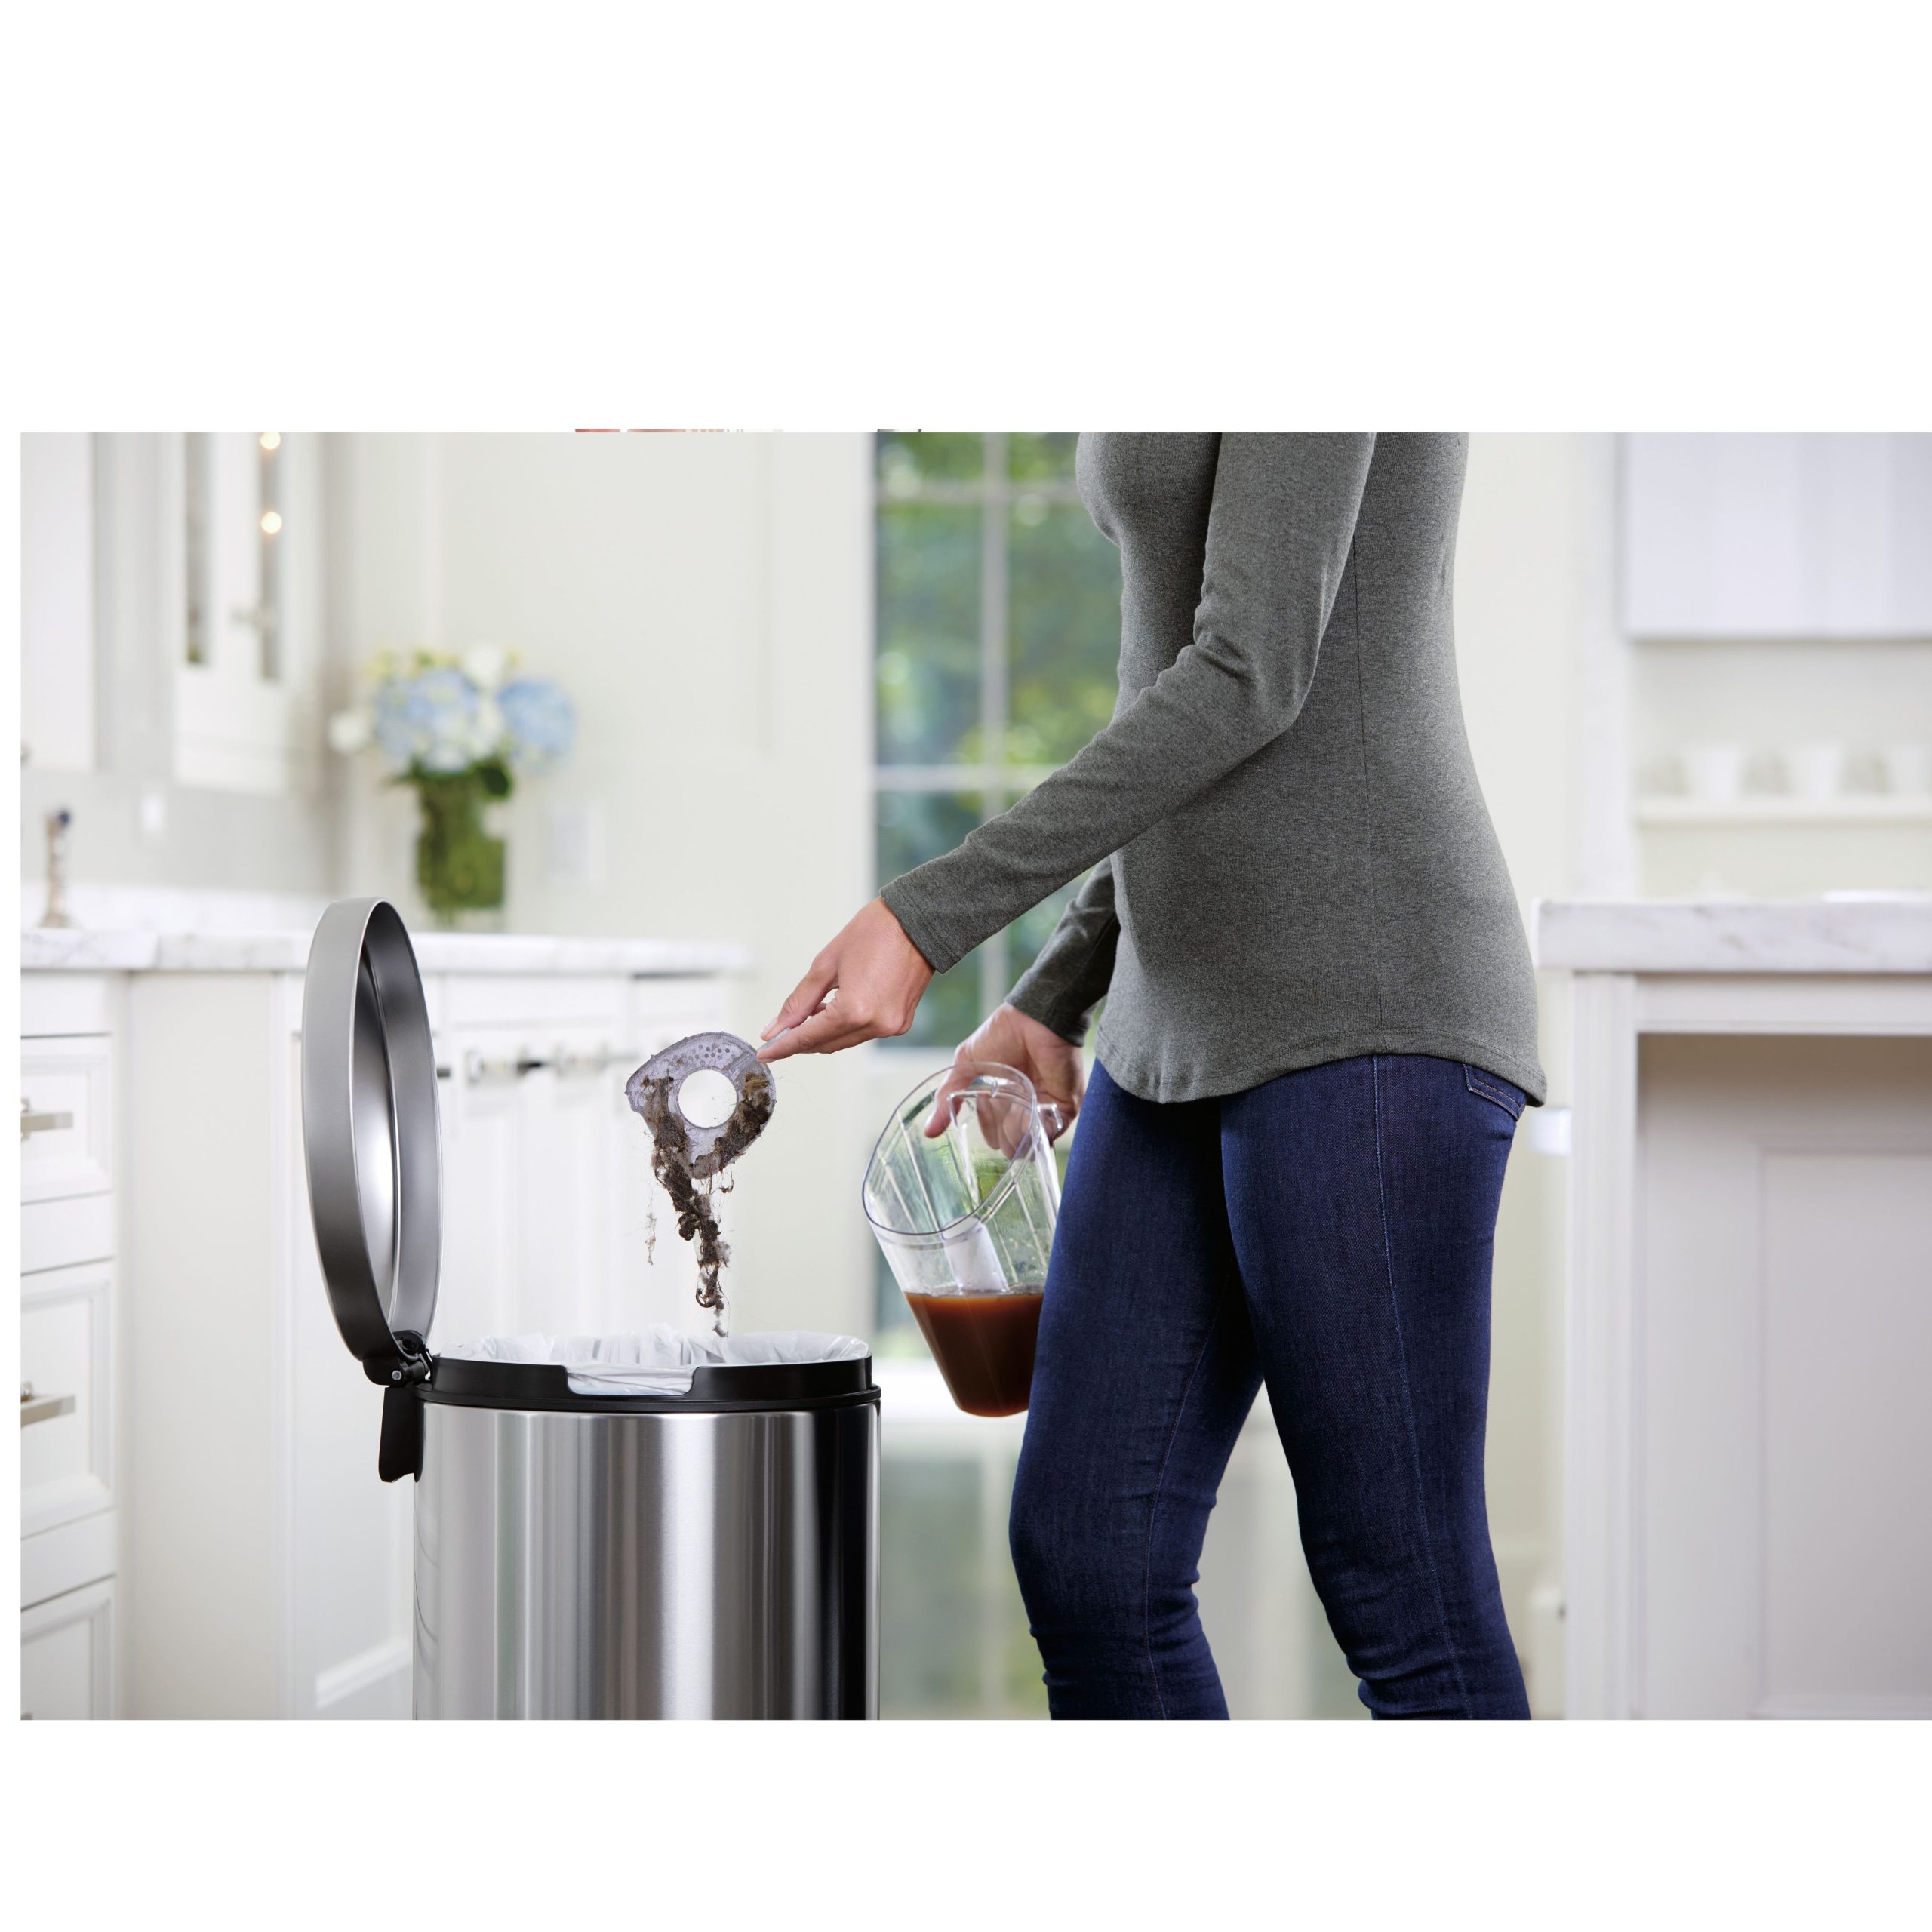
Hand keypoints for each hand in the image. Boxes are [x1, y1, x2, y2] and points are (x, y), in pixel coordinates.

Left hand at [758, 898, 933, 1060]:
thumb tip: (776, 1028)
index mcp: (854, 1011)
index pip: (808, 1038)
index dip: (782, 1046)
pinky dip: (845, 1027)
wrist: (919, 923)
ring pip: (844, 1042)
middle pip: (826, 1045)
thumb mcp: (826, 965)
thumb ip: (799, 1002)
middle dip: (801, 1041)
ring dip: (823, 1033)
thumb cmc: (875, 933)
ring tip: (808, 1015)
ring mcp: (890, 1027)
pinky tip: (834, 1011)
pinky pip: (863, 1034)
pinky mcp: (900, 1024)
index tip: (765, 1052)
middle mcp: (875, 1025)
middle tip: (780, 1033)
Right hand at [923, 1003, 1083, 1144]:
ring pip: (1030, 1140)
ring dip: (1018, 1134)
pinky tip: (1027, 1113)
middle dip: (1004, 1139)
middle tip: (1001, 1117)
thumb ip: (947, 1097)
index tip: (985, 1124)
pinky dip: (1037, 1130)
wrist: (1034, 1020)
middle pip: (1012, 1142)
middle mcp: (1024, 1106)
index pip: (993, 1131)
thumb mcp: (965, 1065)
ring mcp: (1045, 1108)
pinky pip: (1052, 1131)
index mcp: (1001, 1099)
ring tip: (1014, 1112)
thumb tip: (928, 1132)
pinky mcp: (1065, 1106)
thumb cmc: (999, 1036)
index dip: (988, 1132)